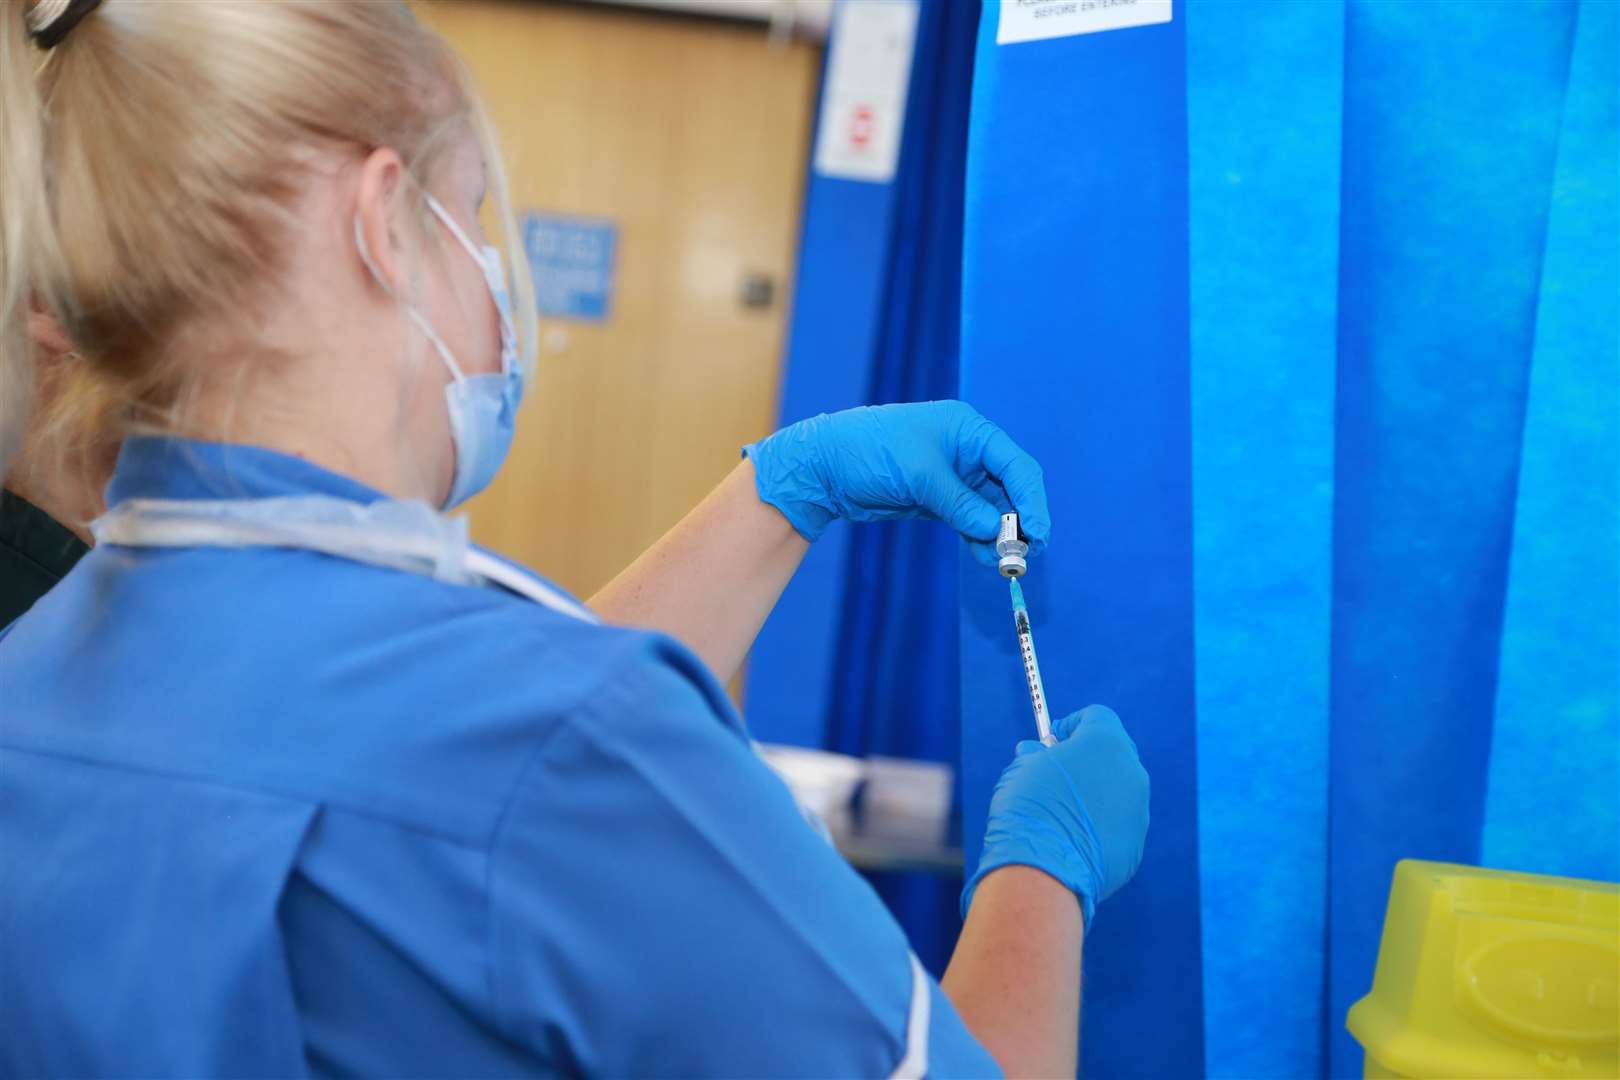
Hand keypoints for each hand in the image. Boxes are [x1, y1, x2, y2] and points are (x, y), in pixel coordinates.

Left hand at [742, 401, 1050, 566]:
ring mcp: (954, 477)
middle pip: (1009, 488)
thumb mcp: (920, 475)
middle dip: (1018, 521)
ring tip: (1003, 563)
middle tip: (1024, 553)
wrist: (825, 467)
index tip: (1038, 532)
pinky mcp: (939, 499)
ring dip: (999, 535)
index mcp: (968, 430)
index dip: (1032, 499)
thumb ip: (960, 503)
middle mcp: (967, 451)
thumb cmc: (871, 452)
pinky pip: (970, 520)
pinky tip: (985, 557)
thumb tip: (995, 530)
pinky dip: (979, 538)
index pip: (1015, 464)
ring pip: (991, 509)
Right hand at [963, 705, 1149, 931]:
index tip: (1052, 739)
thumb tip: (1035, 753)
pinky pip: (1117, 825)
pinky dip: (1099, 825)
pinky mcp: (1136, 843)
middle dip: (1088, 757)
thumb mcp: (1023, 768)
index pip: (1097, 716)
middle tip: (1058, 770)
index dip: (1072, 723)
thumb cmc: (1031, 809)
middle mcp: (1131, 772)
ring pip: (1118, 791)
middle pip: (1114, 752)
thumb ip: (1036, 755)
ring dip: (1095, 793)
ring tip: (1062, 811)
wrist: (1045, 869)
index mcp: (1106, 743)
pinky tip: (1071, 838)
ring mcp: (1138, 810)